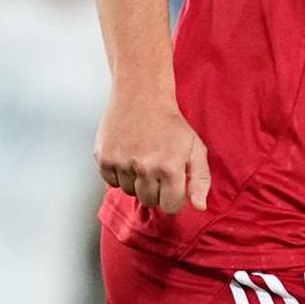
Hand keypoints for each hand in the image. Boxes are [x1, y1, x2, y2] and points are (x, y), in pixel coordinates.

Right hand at [95, 91, 209, 212]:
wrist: (142, 96)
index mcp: (169, 167)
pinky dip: (119, 174)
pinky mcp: (104, 158)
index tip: (172, 183)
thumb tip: (199, 207)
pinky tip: (127, 156)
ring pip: (129, 192)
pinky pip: (111, 182)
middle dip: (155, 190)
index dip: (173, 197)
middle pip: (149, 201)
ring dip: (136, 181)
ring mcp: (122, 163)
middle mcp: (144, 167)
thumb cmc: (170, 124)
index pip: (170, 206)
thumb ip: (201, 180)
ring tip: (141, 159)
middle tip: (156, 167)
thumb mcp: (195, 149)